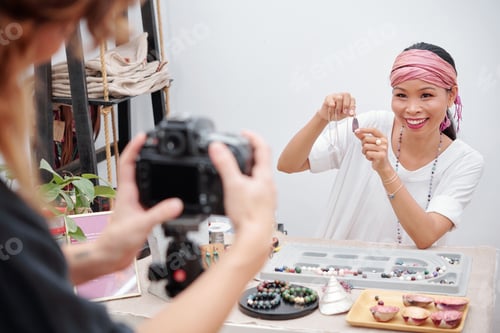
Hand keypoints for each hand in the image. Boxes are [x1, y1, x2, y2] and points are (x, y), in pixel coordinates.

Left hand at [97, 133, 183, 270]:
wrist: (111, 257)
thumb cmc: (115, 241)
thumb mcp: (141, 225)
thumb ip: (159, 213)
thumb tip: (177, 203)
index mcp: (126, 192)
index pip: (128, 163)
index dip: (135, 147)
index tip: (144, 136)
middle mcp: (130, 195)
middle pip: (136, 166)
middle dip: (145, 152)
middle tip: (156, 142)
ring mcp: (136, 203)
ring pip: (144, 179)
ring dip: (152, 168)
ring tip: (163, 159)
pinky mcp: (142, 213)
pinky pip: (152, 194)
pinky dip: (161, 188)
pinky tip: (170, 190)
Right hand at [208, 131, 275, 259]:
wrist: (255, 239)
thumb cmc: (249, 216)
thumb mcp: (233, 185)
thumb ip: (225, 164)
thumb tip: (218, 147)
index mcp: (264, 176)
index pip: (263, 148)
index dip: (252, 137)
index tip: (243, 133)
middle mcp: (269, 186)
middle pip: (261, 162)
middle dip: (249, 153)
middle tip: (237, 148)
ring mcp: (266, 197)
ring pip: (258, 177)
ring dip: (247, 169)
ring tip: (235, 169)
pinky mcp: (261, 207)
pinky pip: (255, 190)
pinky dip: (246, 184)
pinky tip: (237, 192)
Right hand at [317, 92, 355, 121]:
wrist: (327, 116)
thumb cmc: (336, 114)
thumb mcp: (343, 115)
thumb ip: (349, 113)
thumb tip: (353, 114)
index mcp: (348, 99)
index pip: (352, 99)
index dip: (352, 106)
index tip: (351, 113)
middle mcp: (342, 95)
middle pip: (346, 95)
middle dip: (346, 105)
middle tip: (344, 112)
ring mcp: (335, 95)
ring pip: (339, 98)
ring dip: (338, 107)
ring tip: (336, 112)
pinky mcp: (328, 97)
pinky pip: (331, 100)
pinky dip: (332, 105)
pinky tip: (332, 107)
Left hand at [354, 127, 391, 172]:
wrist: (382, 165)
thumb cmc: (376, 153)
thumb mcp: (370, 144)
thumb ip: (363, 137)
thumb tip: (356, 132)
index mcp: (382, 137)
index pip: (373, 130)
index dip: (364, 130)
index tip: (356, 130)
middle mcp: (384, 141)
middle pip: (366, 139)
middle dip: (363, 145)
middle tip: (368, 149)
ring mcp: (383, 148)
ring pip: (366, 146)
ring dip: (365, 152)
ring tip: (370, 154)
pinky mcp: (381, 155)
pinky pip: (368, 153)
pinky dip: (367, 157)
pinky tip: (372, 158)